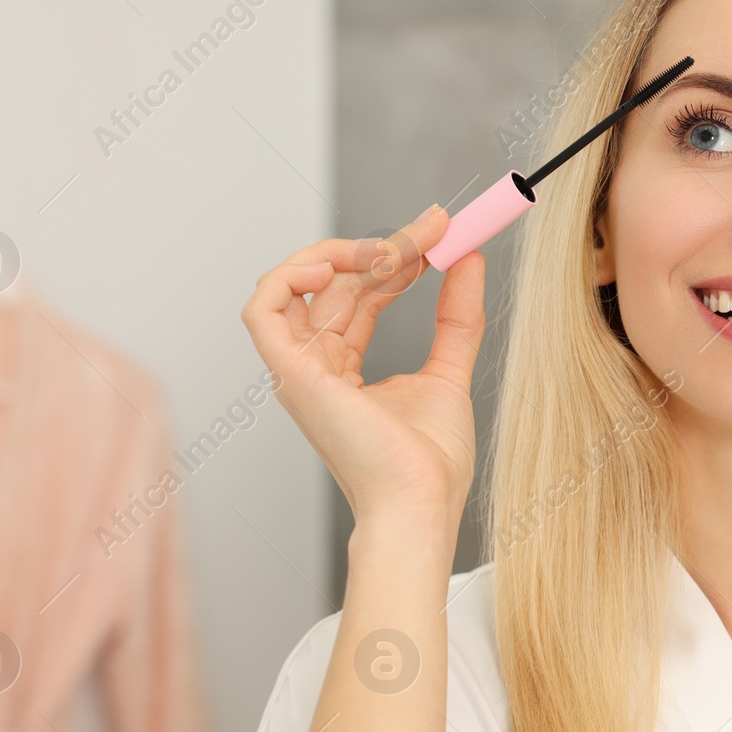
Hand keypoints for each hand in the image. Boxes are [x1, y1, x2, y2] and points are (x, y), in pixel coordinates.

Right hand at [241, 206, 485, 526]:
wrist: (420, 502)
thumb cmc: (429, 463)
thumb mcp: (449, 371)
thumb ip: (456, 317)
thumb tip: (467, 262)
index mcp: (343, 371)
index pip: (360, 295)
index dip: (395, 258)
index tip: (439, 234)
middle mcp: (315, 367)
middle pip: (337, 283)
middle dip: (385, 246)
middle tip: (434, 228)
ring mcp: (299, 371)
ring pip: (300, 284)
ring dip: (346, 252)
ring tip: (394, 249)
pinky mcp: (291, 374)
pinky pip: (264, 309)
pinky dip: (290, 276)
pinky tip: (337, 265)